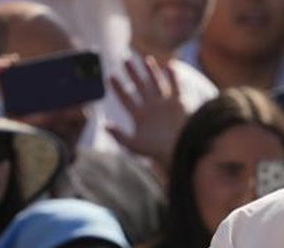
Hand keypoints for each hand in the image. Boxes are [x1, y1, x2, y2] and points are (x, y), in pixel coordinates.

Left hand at [107, 56, 187, 171]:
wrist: (178, 152)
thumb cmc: (156, 151)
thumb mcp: (134, 145)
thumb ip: (119, 136)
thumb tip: (104, 125)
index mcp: (139, 116)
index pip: (125, 98)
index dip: (117, 88)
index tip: (109, 77)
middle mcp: (151, 107)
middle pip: (139, 86)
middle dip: (132, 73)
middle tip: (124, 59)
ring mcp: (164, 105)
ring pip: (156, 84)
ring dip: (151, 71)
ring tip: (145, 59)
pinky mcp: (178, 105)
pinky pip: (175, 88)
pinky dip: (173, 77)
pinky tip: (169, 66)